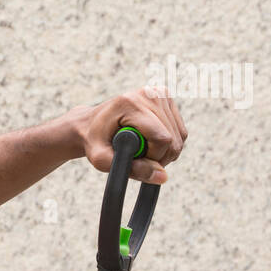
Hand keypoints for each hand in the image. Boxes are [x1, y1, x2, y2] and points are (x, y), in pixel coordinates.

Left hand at [72, 87, 186, 183]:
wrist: (90, 124)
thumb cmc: (94, 141)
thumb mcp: (102, 159)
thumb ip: (131, 169)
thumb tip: (162, 177)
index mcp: (130, 103)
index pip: (162, 138)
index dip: (154, 157)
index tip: (138, 160)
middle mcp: (148, 94)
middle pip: (174, 138)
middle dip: (160, 156)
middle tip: (139, 158)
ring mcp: (159, 93)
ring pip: (180, 135)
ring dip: (165, 151)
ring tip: (142, 150)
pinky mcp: (166, 97)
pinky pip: (180, 130)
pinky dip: (169, 143)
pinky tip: (150, 141)